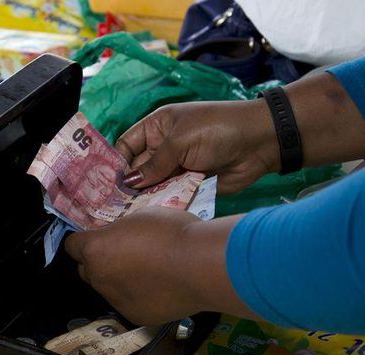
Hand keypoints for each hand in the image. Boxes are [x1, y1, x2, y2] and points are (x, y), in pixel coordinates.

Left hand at [64, 207, 255, 324]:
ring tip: (149, 272)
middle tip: (125, 253)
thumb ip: (119, 232)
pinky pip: (128, 302)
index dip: (86, 240)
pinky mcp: (134, 316)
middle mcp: (98, 277)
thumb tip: (115, 239)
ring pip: (108, 288)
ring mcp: (115, 300)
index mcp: (95, 249)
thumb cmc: (171, 233)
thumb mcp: (139, 218)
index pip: (72, 246)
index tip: (101, 238)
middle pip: (87, 270)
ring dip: (119, 280)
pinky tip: (159, 288)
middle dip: (99, 262)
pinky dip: (138, 296)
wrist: (201, 266)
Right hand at [117, 74, 364, 193]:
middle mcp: (163, 149)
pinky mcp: (191, 185)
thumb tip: (128, 182)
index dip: (115, 163)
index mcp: (157, 128)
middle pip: (137, 169)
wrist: (259, 143)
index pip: (126, 145)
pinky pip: (171, 197)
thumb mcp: (180, 142)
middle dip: (127, 186)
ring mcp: (177, 168)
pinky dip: (163, 205)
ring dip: (143, 198)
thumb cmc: (217, 129)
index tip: (104, 184)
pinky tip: (150, 216)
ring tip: (127, 215)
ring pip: (152, 186)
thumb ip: (154, 164)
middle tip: (112, 207)